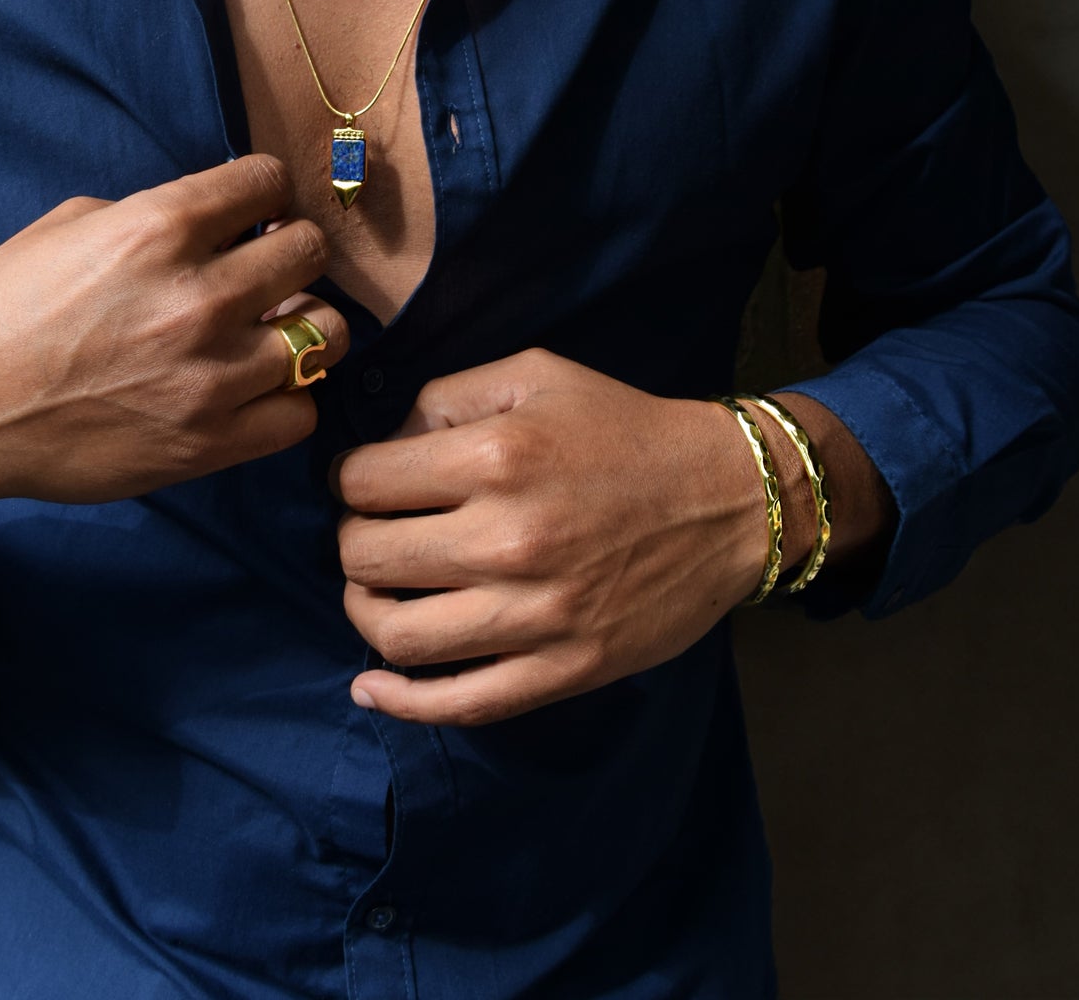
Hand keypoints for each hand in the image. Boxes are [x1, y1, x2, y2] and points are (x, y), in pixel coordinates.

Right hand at [0, 154, 347, 538]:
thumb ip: (156, 214)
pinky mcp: (209, 443)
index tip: (252, 211)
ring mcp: (210, 376)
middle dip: (291, 252)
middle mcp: (197, 297)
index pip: (268, 179)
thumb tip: (226, 219)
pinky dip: (285, 399)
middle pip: (312, 251)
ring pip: (327, 334)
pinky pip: (301, 413)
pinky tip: (252, 390)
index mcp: (157, 228)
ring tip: (267, 332)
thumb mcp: (68, 227)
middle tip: (265, 270)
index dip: (263, 192)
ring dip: (302, 326)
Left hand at [334, 349, 775, 725]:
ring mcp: (536, 614)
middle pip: (365, 559)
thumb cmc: (624, 429)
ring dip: (365, 612)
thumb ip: (445, 397)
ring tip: (377, 591)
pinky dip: (402, 702)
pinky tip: (372, 687)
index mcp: (496, 458)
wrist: (731, 499)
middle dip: (352, 542)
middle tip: (372, 532)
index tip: (362, 483)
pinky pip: (460, 702)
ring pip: (396, 635)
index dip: (347, 480)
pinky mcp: (563, 668)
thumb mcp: (534, 374)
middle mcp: (507, 539)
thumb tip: (382, 447)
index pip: (362, 483)